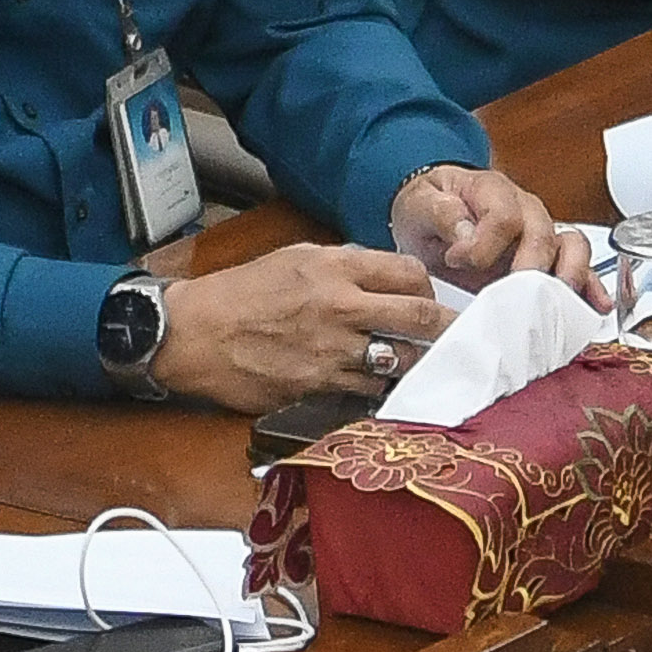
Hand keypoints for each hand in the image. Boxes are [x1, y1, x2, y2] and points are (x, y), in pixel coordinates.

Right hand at [150, 242, 449, 411]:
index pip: (410, 274)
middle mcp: (340, 309)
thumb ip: (343, 266)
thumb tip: (383, 278)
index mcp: (334, 269)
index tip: (430, 297)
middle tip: (459, 335)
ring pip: (401, 361)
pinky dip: (380, 389)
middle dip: (448, 328)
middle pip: (421, 319)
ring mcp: (331, 353)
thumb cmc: (238, 294)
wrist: (191, 334)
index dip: (428, 287)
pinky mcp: (317, 387)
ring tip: (423, 364)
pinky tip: (381, 385)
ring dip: (416, 363)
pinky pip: (367, 391)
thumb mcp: (292, 259)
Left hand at [388, 162, 599, 306]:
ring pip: (571, 248)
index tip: (456, 260)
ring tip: (561, 300)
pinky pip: (578, 268)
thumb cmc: (429, 208)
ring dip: (569, 275)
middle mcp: (525, 210)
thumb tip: (465, 233)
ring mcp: (540, 234)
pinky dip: (589, 287)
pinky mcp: (546, 259)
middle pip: (542, 236)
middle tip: (514, 293)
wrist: (432, 215)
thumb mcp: (419, 203)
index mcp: (493, 191)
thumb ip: (440, 213)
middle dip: (531, 268)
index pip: (503, 217)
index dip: (482, 244)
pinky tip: (594, 304)